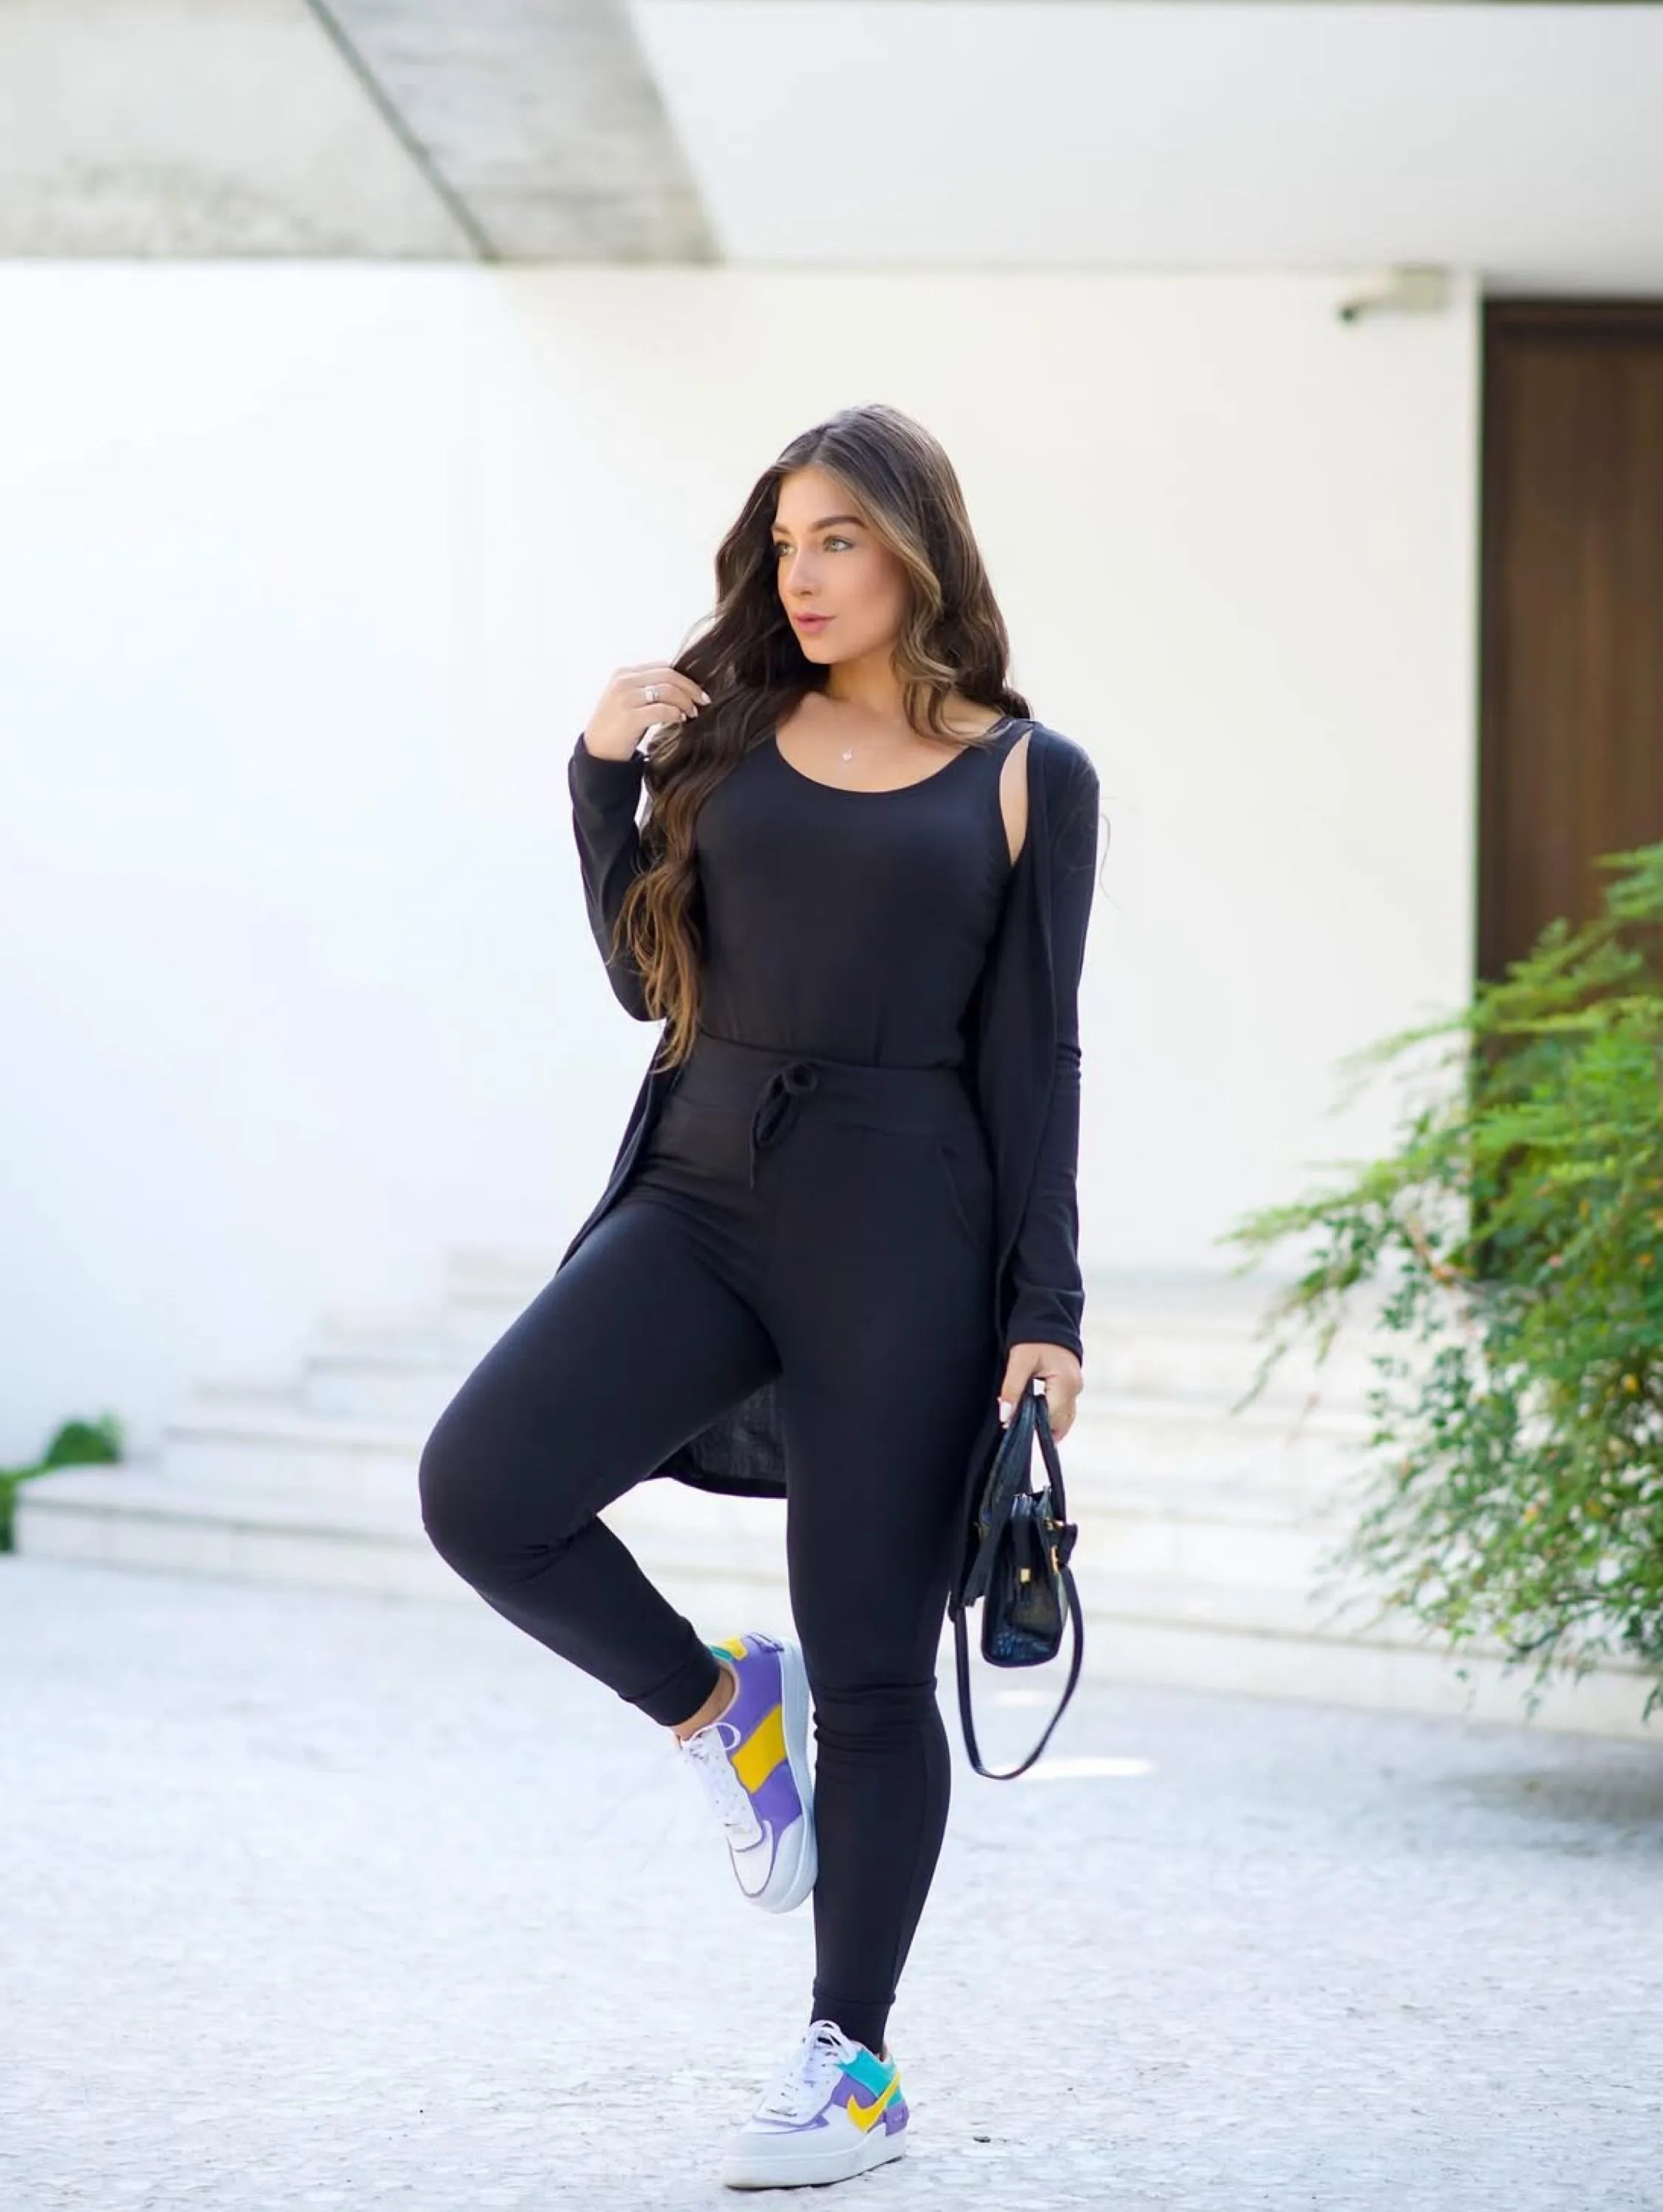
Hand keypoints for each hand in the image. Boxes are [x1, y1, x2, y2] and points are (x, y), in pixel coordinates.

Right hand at [580, 662, 712, 762]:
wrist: (597, 752)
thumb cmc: (618, 728)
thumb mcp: (630, 701)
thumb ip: (649, 689)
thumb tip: (682, 687)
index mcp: (624, 674)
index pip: (663, 667)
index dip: (684, 677)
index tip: (697, 691)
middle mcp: (623, 682)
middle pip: (668, 675)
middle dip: (691, 687)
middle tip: (704, 701)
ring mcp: (625, 698)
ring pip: (667, 690)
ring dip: (686, 701)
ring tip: (693, 713)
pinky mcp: (629, 717)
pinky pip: (662, 710)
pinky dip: (676, 714)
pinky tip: (681, 721)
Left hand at [998, 1342, 1082, 1442]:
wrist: (1048, 1319)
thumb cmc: (1033, 1339)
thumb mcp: (1018, 1362)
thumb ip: (1012, 1390)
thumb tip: (1005, 1417)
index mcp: (1065, 1383)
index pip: (1051, 1418)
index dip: (1031, 1425)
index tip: (1012, 1425)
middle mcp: (1075, 1388)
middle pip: (1060, 1423)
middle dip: (1040, 1427)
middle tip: (1017, 1425)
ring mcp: (1077, 1388)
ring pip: (1064, 1419)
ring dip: (1047, 1423)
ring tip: (1026, 1420)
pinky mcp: (1073, 1386)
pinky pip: (1064, 1410)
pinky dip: (1051, 1415)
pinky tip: (1036, 1412)